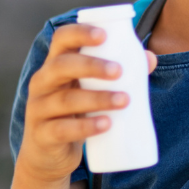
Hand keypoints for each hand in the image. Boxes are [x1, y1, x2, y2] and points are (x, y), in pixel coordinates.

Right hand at [15, 24, 157, 183]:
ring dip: (97, 98)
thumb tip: (150, 59)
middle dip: (91, 65)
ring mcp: (38, 109)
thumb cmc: (75, 113)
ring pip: (64, 99)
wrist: (49, 155)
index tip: (104, 35)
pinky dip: (85, 126)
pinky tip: (106, 124)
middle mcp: (42, 82)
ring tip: (124, 100)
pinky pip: (61, 129)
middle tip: (119, 71)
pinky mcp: (42, 136)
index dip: (80, 33)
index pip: (61, 39)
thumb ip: (118, 73)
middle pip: (60, 66)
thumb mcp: (91, 90)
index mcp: (55, 64)